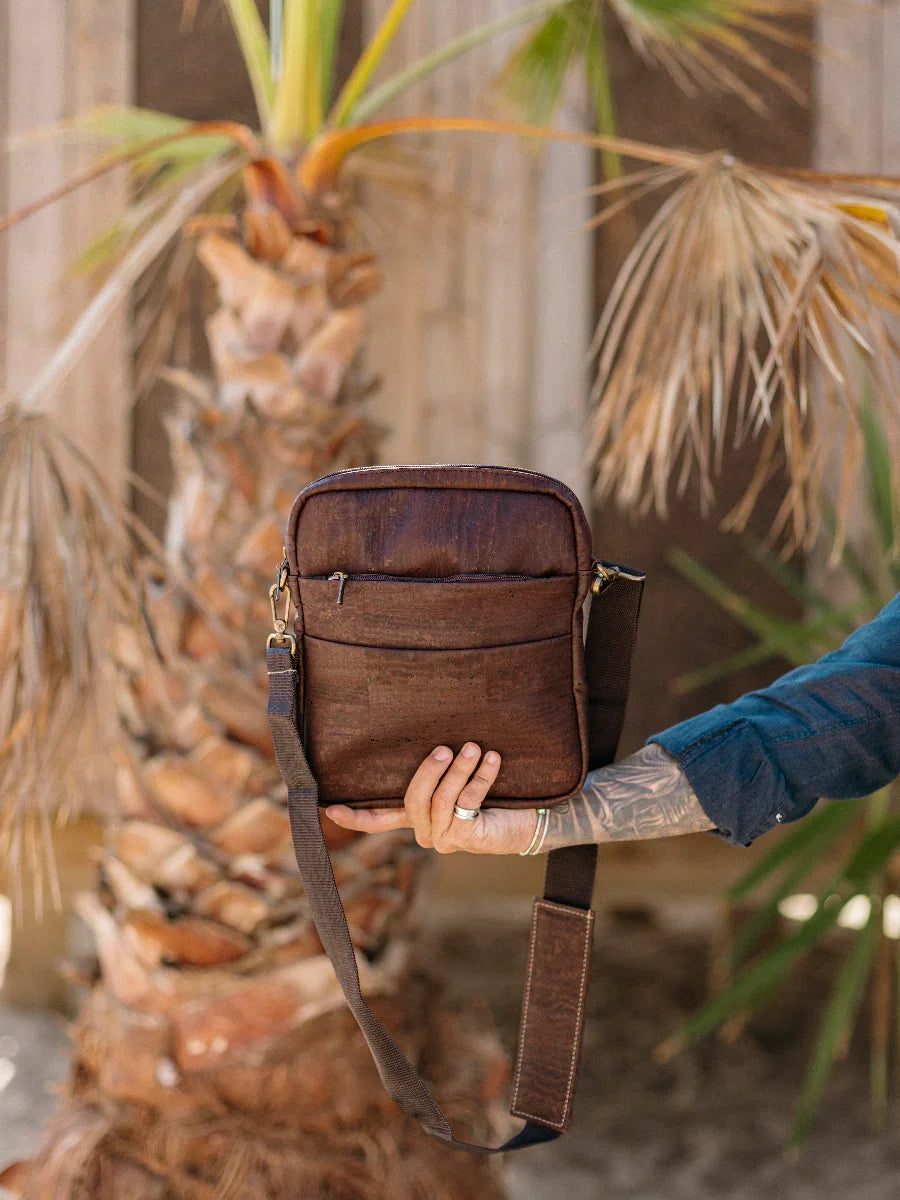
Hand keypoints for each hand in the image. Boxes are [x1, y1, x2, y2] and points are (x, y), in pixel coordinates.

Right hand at [324, 742, 537, 854]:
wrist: (529, 819)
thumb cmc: (490, 792)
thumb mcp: (456, 778)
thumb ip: (437, 768)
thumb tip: (425, 732)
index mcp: (416, 818)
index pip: (379, 820)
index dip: (356, 816)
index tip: (330, 808)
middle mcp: (425, 832)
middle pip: (412, 802)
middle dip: (427, 773)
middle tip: (442, 749)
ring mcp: (445, 838)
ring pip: (441, 802)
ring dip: (457, 771)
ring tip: (472, 748)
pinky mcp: (468, 838)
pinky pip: (468, 802)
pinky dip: (481, 777)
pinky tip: (492, 759)